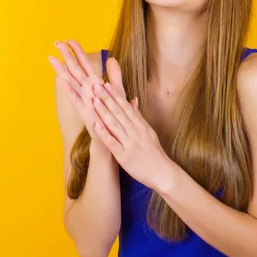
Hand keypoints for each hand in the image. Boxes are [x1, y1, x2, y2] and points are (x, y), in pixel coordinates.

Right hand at [48, 40, 136, 153]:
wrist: (111, 137)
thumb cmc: (113, 115)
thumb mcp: (117, 92)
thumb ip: (115, 75)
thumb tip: (113, 58)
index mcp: (94, 85)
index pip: (85, 65)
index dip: (78, 52)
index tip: (69, 39)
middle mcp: (86, 91)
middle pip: (75, 69)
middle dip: (65, 55)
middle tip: (55, 42)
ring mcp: (84, 100)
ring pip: (71, 81)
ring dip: (61, 70)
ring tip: (52, 58)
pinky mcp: (85, 111)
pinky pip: (76, 99)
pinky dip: (69, 90)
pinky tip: (62, 81)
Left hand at [91, 78, 176, 192]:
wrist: (162, 173)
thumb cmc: (154, 153)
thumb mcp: (148, 132)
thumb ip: (138, 117)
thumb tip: (133, 100)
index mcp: (140, 125)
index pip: (126, 107)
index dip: (115, 95)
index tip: (106, 84)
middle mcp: (135, 132)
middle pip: (119, 112)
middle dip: (107, 99)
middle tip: (96, 86)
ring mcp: (130, 143)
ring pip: (115, 125)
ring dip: (104, 112)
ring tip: (94, 101)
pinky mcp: (124, 156)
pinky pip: (113, 143)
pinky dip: (104, 134)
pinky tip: (95, 125)